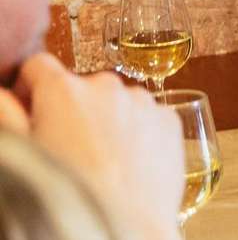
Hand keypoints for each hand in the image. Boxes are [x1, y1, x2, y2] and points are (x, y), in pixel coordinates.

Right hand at [1, 54, 183, 239]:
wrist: (120, 228)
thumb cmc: (63, 195)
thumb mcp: (21, 151)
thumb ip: (6, 115)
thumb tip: (4, 96)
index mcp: (63, 91)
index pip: (38, 66)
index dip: (28, 88)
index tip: (29, 111)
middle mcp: (107, 87)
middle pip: (80, 86)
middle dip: (70, 109)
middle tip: (66, 148)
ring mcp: (143, 103)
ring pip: (116, 102)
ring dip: (105, 120)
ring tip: (99, 162)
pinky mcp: (169, 121)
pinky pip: (146, 117)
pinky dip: (137, 132)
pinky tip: (127, 164)